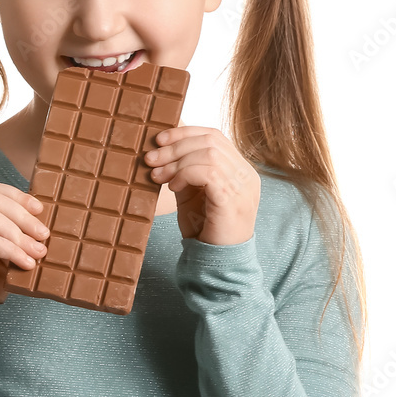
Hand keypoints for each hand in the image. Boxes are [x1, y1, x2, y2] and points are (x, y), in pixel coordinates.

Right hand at [0, 181, 49, 303]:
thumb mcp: (2, 256)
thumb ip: (13, 237)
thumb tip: (43, 226)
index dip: (17, 196)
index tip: (39, 209)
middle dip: (23, 216)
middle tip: (44, 235)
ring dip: (19, 235)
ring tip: (37, 252)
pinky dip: (11, 250)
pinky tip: (25, 263)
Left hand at [144, 126, 260, 245]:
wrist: (218, 263)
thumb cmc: (205, 229)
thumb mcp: (192, 194)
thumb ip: (185, 172)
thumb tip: (162, 150)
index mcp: (239, 169)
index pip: (214, 136)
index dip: (184, 133)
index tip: (159, 140)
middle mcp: (246, 174)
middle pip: (210, 141)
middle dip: (175, 146)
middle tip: (150, 158)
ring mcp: (243, 186)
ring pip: (209, 153)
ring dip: (176, 161)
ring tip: (157, 175)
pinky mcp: (233, 200)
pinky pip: (209, 172)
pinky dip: (186, 174)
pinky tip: (172, 187)